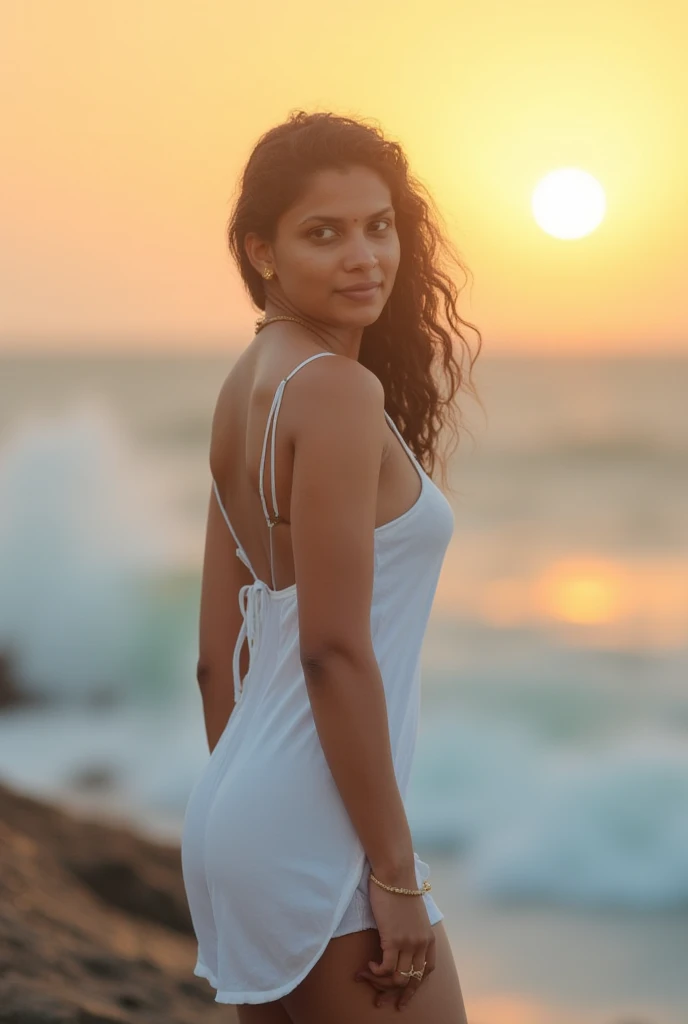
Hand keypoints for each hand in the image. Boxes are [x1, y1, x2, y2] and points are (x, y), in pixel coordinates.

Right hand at [354, 871, 435, 1009]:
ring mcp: (409, 942)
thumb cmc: (399, 888)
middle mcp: (422, 943)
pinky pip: (386, 968)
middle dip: (398, 995)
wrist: (394, 873)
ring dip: (381, 984)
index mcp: (429, 937)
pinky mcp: (393, 939)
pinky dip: (376, 973)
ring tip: (367, 977)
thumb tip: (400, 941)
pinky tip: (367, 966)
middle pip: (413, 980)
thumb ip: (411, 930)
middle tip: (381, 1002)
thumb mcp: (412, 913)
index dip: (415, 986)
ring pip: (399, 978)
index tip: (403, 995)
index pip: (428, 971)